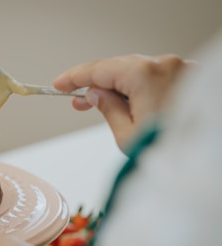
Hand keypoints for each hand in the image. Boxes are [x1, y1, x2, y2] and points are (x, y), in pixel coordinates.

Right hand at [53, 54, 191, 150]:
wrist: (201, 164)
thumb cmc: (169, 152)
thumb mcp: (126, 133)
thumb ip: (107, 107)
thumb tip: (96, 94)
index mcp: (145, 75)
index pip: (100, 69)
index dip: (75, 77)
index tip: (60, 84)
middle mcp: (165, 66)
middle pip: (118, 67)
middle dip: (95, 83)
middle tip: (76, 100)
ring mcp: (180, 70)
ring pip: (136, 72)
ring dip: (115, 87)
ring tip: (97, 104)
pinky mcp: (188, 80)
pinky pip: (154, 77)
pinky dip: (136, 88)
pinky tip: (124, 102)